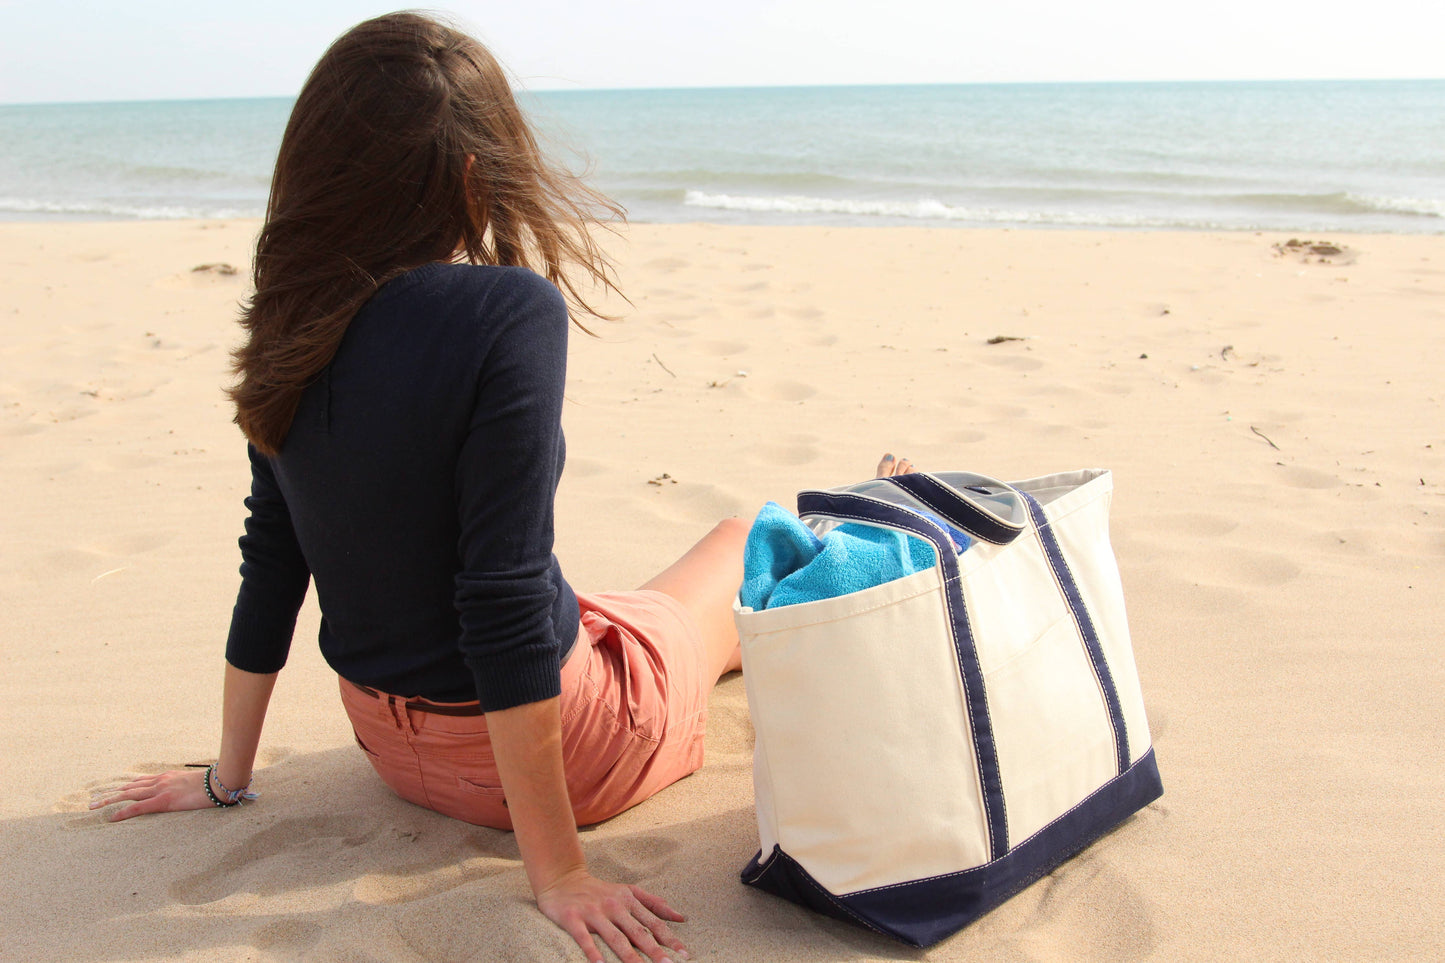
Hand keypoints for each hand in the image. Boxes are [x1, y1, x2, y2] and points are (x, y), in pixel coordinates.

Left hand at [90, 769, 212, 820]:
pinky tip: (111, 818)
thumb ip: (185, 786)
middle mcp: (160, 781)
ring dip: (109, 800)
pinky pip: (139, 807)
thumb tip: (185, 793)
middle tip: (92, 801)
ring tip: (93, 807)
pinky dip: (123, 812)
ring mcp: (161, 789)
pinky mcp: (164, 800)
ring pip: (128, 794)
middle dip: (109, 794)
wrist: (221, 781)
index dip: (123, 787)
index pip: (139, 782)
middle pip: (128, 787)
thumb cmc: (213, 783)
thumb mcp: (195, 783)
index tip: (110, 792)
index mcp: (167, 777)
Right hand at [536, 869, 688, 962]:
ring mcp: (593, 912)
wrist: (563, 879)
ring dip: (629, 956)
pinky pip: (584, 938)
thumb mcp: (628, 890)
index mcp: (628, 900)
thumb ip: (653, 903)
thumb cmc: (599, 890)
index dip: (669, 938)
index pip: (653, 922)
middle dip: (654, 950)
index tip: (684, 954)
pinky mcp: (573, 918)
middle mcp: (613, 906)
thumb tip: (680, 917)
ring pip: (615, 938)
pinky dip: (592, 952)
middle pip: (637, 932)